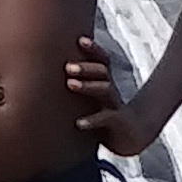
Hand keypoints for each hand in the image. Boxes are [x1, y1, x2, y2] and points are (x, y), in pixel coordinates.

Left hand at [68, 34, 152, 155]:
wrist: (133, 141)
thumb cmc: (105, 119)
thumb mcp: (93, 102)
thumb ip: (78, 88)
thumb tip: (48, 77)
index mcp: (105, 83)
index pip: (102, 62)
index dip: (94, 50)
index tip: (80, 40)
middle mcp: (111, 92)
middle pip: (102, 72)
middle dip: (86, 67)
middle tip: (67, 66)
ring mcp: (116, 107)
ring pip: (105, 90)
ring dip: (88, 85)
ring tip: (70, 84)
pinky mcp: (118, 124)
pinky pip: (106, 119)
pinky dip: (92, 120)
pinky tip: (78, 123)